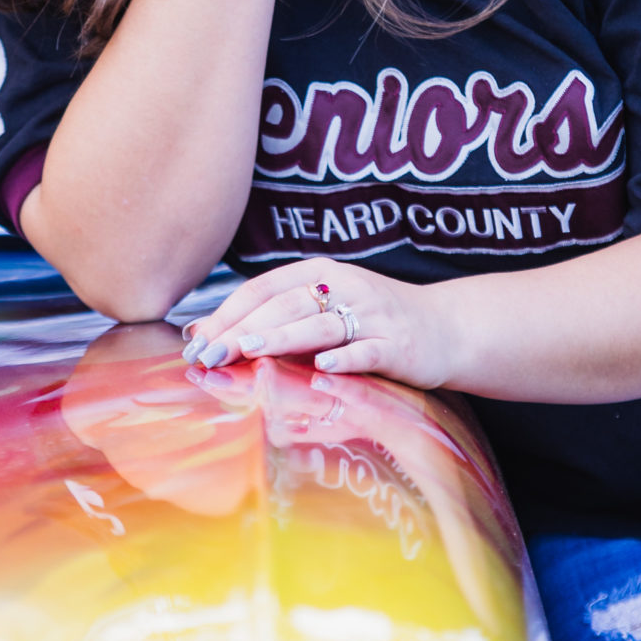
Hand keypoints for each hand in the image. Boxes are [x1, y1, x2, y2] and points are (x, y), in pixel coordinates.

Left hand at [182, 258, 459, 388]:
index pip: (263, 288)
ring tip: (250, 350)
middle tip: (210, 355)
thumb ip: (277, 316)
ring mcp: (372, 316)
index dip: (227, 313)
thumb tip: (206, 334)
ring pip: (320, 325)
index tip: (196, 342)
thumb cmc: (371, 322)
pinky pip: (366, 350)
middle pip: (285, 306)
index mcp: (321, 272)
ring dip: (282, 338)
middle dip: (243, 330)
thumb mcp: (325, 307)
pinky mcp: (397, 345)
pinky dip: (344, 358)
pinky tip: (322, 368)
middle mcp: (345, 287)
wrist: (445, 328)